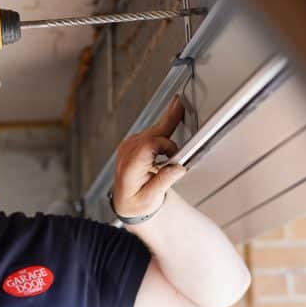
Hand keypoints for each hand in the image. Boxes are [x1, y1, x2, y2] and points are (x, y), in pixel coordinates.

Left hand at [112, 95, 186, 217]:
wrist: (125, 202)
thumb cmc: (136, 202)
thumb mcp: (150, 198)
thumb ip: (163, 181)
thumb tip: (178, 168)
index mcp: (129, 167)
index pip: (148, 146)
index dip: (166, 146)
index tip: (177, 155)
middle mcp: (127, 153)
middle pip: (150, 133)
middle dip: (168, 119)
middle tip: (180, 103)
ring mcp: (129, 147)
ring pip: (151, 130)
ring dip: (167, 122)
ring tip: (179, 107)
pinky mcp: (133, 144)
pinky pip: (150, 133)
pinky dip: (163, 128)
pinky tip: (170, 121)